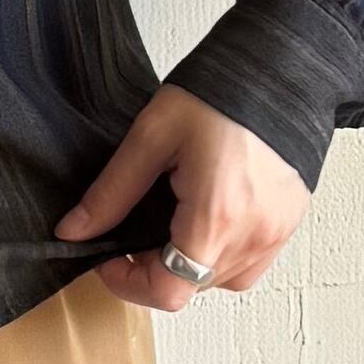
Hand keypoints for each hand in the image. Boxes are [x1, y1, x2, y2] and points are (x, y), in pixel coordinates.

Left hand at [53, 86, 306, 316]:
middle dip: (154, 269)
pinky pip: (249, 263)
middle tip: (134, 230)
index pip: (168, 291)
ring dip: (188, 264)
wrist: (278, 71)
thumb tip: (74, 231)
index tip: (109, 258)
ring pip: (221, 280)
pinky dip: (221, 254)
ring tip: (171, 220)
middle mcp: (252, 236)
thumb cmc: (219, 96)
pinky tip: (205, 218)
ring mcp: (277, 233)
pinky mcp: (289, 223)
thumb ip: (111, 193)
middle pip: (191, 287)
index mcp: (216, 218)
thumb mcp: (151, 136)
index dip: (128, 284)